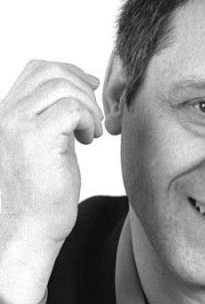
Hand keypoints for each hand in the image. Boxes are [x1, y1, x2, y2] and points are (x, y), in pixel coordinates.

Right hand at [0, 60, 103, 303]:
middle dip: (82, 83)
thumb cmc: (37, 200)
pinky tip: (89, 140)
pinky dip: (88, 119)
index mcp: (5, 116)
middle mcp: (5, 115)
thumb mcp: (40, 151)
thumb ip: (49, 123)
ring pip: (62, 86)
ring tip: (91, 133)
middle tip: (96, 110)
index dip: (69, 71)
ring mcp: (16, 125)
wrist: (25, 233)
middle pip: (49, 70)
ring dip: (88, 105)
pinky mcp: (35, 139)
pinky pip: (71, 108)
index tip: (90, 86)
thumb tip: (76, 102)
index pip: (35, 70)